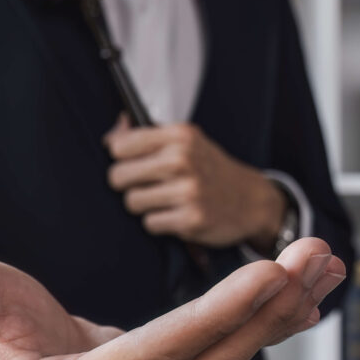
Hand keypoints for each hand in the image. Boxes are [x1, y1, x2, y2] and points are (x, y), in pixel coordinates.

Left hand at [104, 115, 285, 249]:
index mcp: (180, 135)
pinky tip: (176, 214)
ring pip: (131, 202)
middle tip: (147, 185)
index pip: (119, 146)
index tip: (133, 162)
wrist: (251, 200)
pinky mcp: (190, 220)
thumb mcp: (186, 141)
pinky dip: (159, 222)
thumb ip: (146, 136)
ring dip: (144, 205)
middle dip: (127, 184)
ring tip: (164, 200)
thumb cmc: (210, 168)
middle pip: (118, 176)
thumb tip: (109, 136)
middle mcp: (183, 160)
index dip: (121, 158)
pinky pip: (150, 223)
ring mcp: (188, 191)